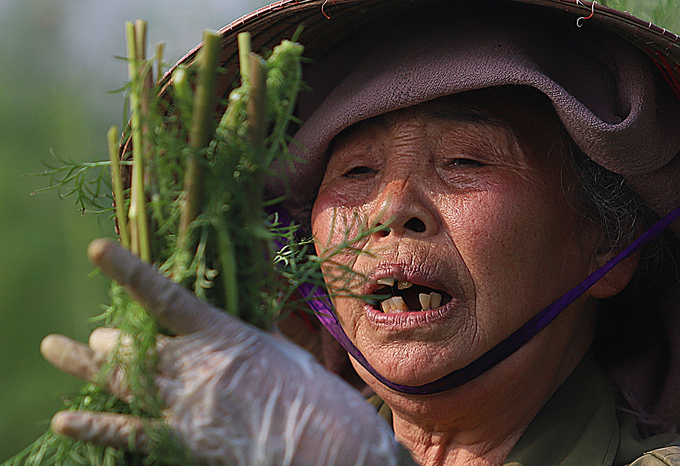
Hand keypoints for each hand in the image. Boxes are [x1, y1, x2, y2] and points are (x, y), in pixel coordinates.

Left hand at [40, 239, 399, 465]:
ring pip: (121, 378)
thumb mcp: (281, 348)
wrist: (328, 447)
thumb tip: (243, 294)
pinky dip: (95, 426)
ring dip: (86, 364)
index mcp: (222, 335)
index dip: (128, 269)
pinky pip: (128, 434)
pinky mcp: (182, 443)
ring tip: (55, 348)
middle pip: (134, 343)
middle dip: (110, 339)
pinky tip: (64, 420)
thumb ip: (250, 324)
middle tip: (99, 338)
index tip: (97, 248)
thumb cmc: (312, 394)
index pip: (165, 295)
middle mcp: (195, 366)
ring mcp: (185, 405)